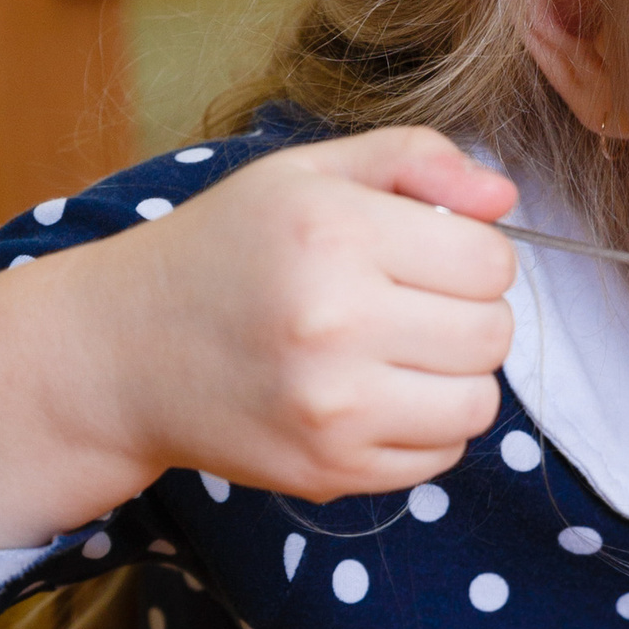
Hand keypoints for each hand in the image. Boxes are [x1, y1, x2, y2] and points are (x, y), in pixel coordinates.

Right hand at [0, 129, 521, 556]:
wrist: (123, 351)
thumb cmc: (225, 250)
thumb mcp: (305, 173)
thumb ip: (413, 160)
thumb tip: (505, 198)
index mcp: (333, 231)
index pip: (492, 262)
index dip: (472, 256)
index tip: (425, 257)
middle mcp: (333, 320)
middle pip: (493, 333)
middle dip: (467, 315)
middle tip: (409, 306)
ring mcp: (331, 406)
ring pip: (479, 402)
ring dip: (455, 377)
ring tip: (397, 352)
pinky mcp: (328, 468)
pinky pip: (440, 456)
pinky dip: (424, 428)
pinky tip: (373, 396)